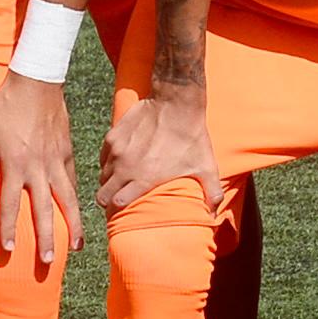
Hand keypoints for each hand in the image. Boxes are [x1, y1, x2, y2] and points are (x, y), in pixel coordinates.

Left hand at [0, 71, 82, 266]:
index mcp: (15, 163)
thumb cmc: (3, 104)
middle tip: (47, 263)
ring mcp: (57, 160)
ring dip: (72, 225)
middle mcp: (39, 167)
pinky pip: (73, 181)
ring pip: (67, 199)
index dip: (7, 228)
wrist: (37, 79)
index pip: (10, 204)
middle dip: (45, 238)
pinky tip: (77, 214)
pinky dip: (75, 199)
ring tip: (76, 247)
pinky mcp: (68, 152)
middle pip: (44, 210)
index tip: (8, 250)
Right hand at [97, 85, 220, 217]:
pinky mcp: (113, 136)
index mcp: (144, 178)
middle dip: (108, 199)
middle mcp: (126, 167)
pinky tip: (121, 161)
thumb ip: (211, 192)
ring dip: (110, 181)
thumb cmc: (192, 137)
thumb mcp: (206, 166)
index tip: (124, 208)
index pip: (117, 203)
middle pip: (102, 195)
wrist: (176, 103)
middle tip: (117, 198)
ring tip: (121, 180)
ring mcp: (117, 151)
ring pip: (102, 176)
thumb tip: (215, 215)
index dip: (119, 208)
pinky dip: (109, 162)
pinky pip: (103, 157)